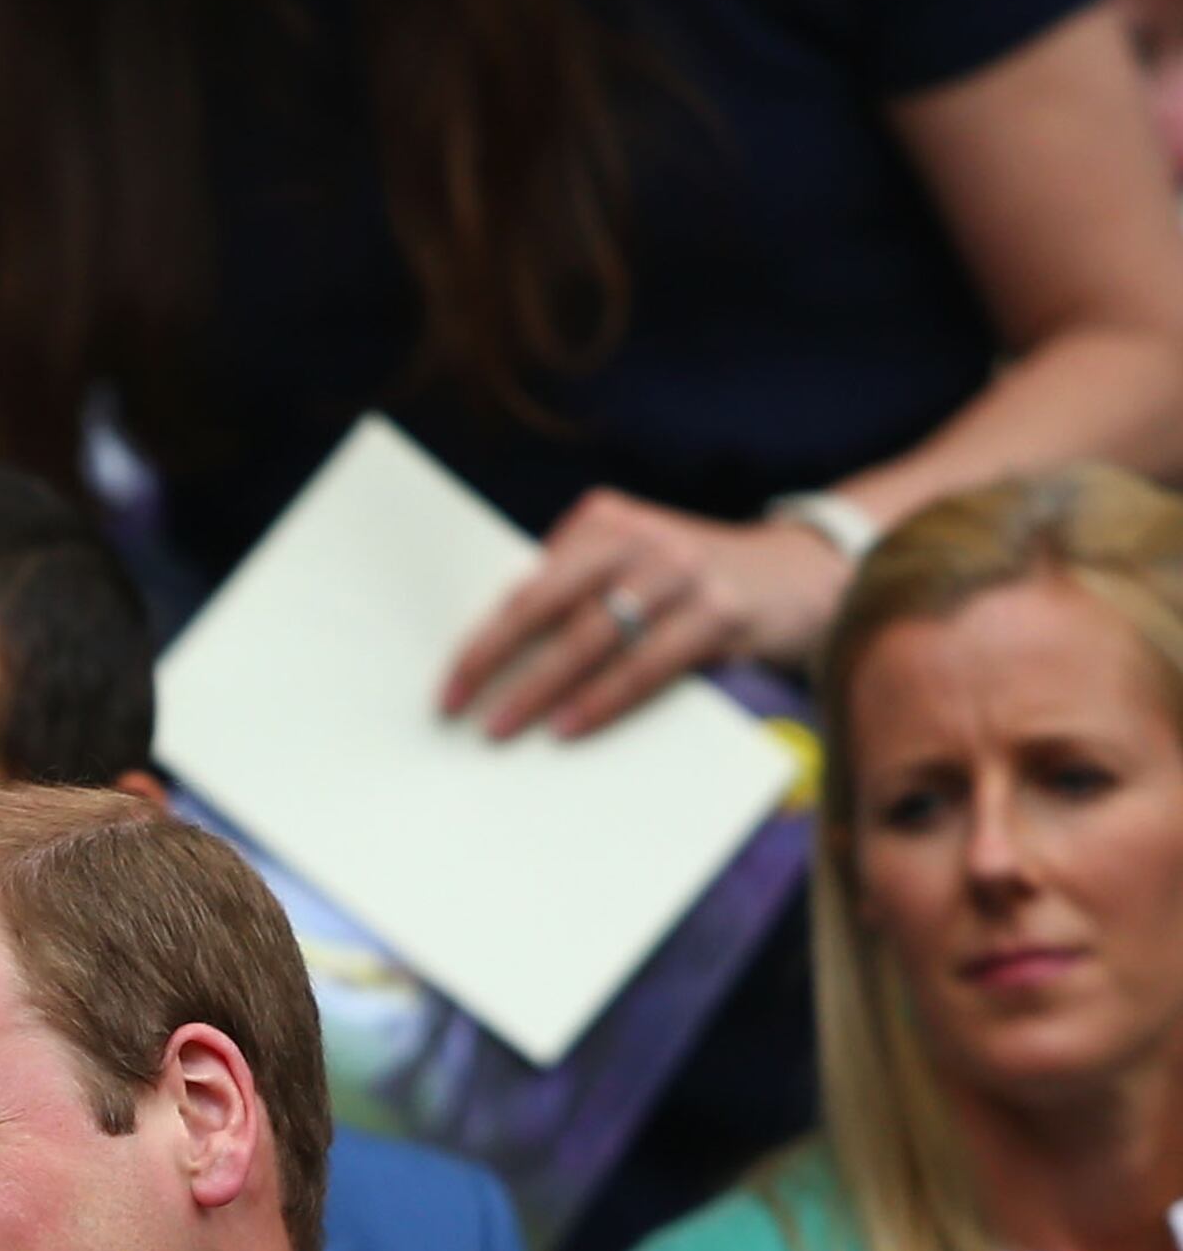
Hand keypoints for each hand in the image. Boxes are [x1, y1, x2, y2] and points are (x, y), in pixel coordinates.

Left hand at [439, 489, 848, 739]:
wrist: (804, 573)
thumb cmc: (691, 583)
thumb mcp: (633, 569)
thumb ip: (577, 596)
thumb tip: (498, 663)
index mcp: (604, 522)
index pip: (527, 584)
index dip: (482, 637)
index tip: (447, 684)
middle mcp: (640, 539)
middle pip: (546, 603)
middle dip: (494, 659)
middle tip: (457, 708)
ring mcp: (682, 572)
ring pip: (592, 636)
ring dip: (540, 688)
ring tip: (502, 728)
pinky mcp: (720, 611)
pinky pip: (647, 664)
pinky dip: (603, 699)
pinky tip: (570, 726)